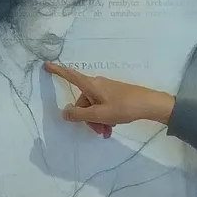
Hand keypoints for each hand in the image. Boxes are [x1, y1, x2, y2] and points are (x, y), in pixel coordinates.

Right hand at [44, 62, 174, 136]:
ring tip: (107, 132)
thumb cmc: (124, 107)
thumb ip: (79, 115)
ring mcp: (107, 89)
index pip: (70, 76)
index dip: (58, 71)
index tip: (46, 64)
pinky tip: (112, 127)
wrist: (150, 104)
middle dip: (87, 118)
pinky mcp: (115, 94)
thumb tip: (63, 112)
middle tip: (98, 131)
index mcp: (91, 86)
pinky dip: (105, 117)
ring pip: (94, 107)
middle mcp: (97, 85)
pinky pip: (103, 106)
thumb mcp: (99, 114)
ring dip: (97, 121)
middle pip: (83, 102)